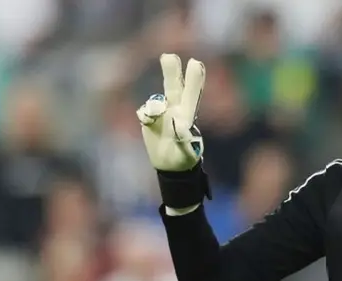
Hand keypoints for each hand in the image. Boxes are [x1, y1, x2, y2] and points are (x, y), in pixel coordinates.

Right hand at [137, 53, 205, 172]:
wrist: (170, 164)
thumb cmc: (184, 157)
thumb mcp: (188, 151)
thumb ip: (184, 138)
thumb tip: (177, 122)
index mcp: (189, 115)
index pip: (192, 95)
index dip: (194, 79)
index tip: (196, 62)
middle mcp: (176, 109)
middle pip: (174, 88)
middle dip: (171, 71)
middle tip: (169, 56)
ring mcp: (162, 113)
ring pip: (156, 100)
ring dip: (154, 104)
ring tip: (154, 120)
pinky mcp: (148, 120)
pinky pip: (144, 112)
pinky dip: (145, 115)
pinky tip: (148, 123)